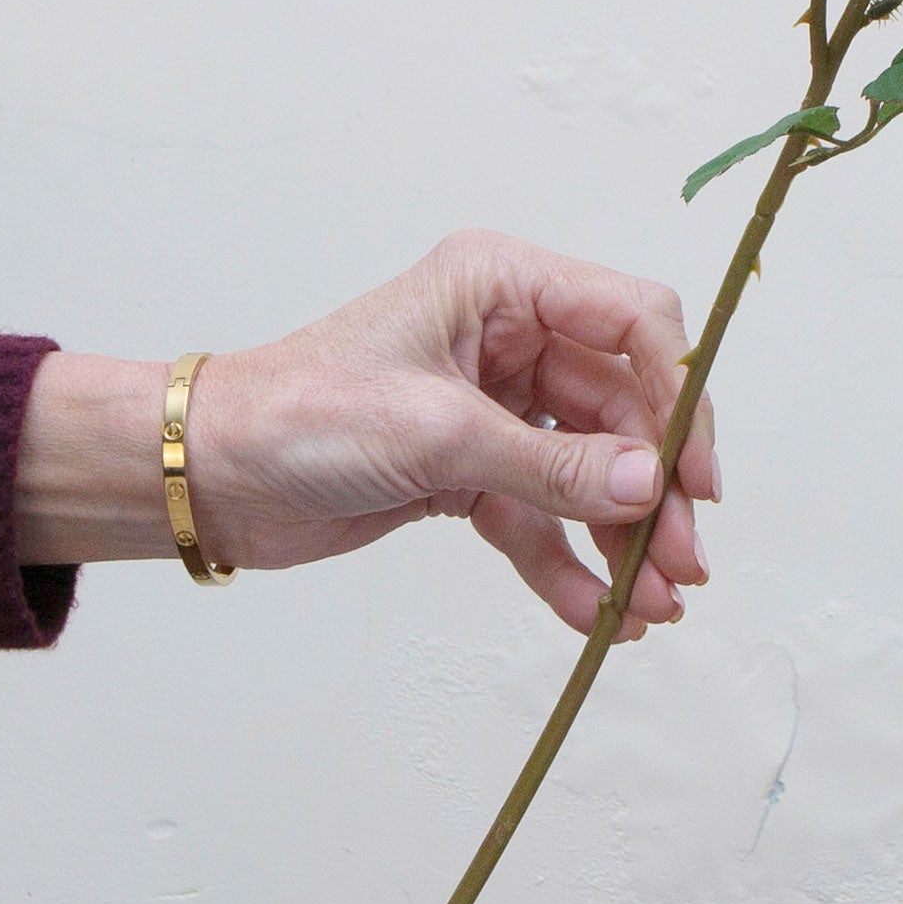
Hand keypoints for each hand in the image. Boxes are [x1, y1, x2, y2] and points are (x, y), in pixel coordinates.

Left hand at [11, 231, 719, 638]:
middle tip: (684, 561)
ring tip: (653, 606)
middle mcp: (509, 337)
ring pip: (588, 471)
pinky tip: (597, 618)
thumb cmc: (300, 415)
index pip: (633, 322)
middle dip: (655, 488)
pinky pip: (540, 517)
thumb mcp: (436, 435)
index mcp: (502, 285)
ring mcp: (493, 407)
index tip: (693, 479)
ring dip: (622, 537)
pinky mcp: (468, 470)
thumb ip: (551, 466)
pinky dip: (569, 565)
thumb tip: (648, 487)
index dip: (678, 396)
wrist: (209, 475)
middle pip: (623, 407)